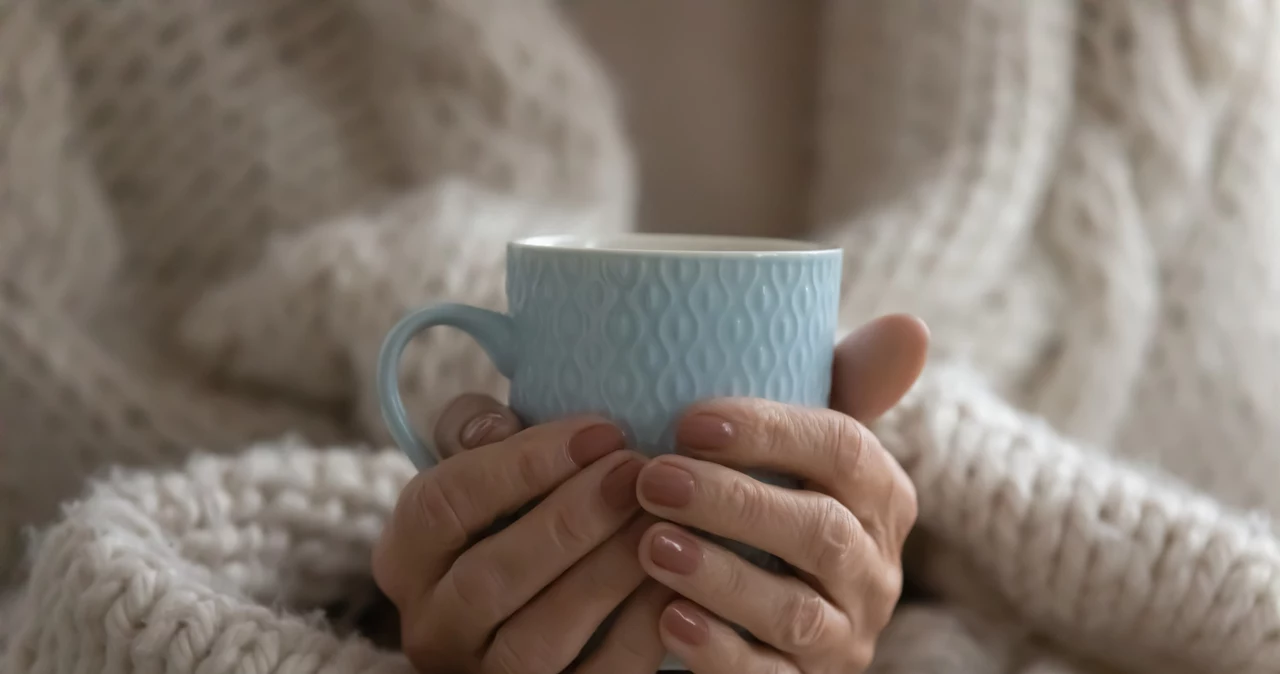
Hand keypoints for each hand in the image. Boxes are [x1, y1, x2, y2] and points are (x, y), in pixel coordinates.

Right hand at [372, 395, 670, 673]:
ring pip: (536, 640)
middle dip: (570, 520)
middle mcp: (432, 628)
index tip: (602, 430)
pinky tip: (675, 584)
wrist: (557, 607)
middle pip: (488, 578)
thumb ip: (480, 433)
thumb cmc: (521, 515)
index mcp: (407, 558)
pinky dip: (638, 632)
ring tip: (660, 523)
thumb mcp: (488, 469)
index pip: (442, 505)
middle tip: (637, 472)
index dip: (523, 462)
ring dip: (604, 575)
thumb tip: (496, 424)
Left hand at [634, 314, 928, 672]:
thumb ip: (846, 384)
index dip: (771, 432)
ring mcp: (842, 634)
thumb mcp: (804, 444)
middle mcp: (873, 568)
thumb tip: (911, 325)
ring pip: (795, 611)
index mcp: (878, 493)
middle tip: (652, 479)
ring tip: (649, 545)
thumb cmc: (776, 497)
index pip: (844, 451)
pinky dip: (719, 651)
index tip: (691, 419)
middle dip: (733, 503)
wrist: (765, 608)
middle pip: (818, 532)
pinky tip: (666, 619)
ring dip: (721, 575)